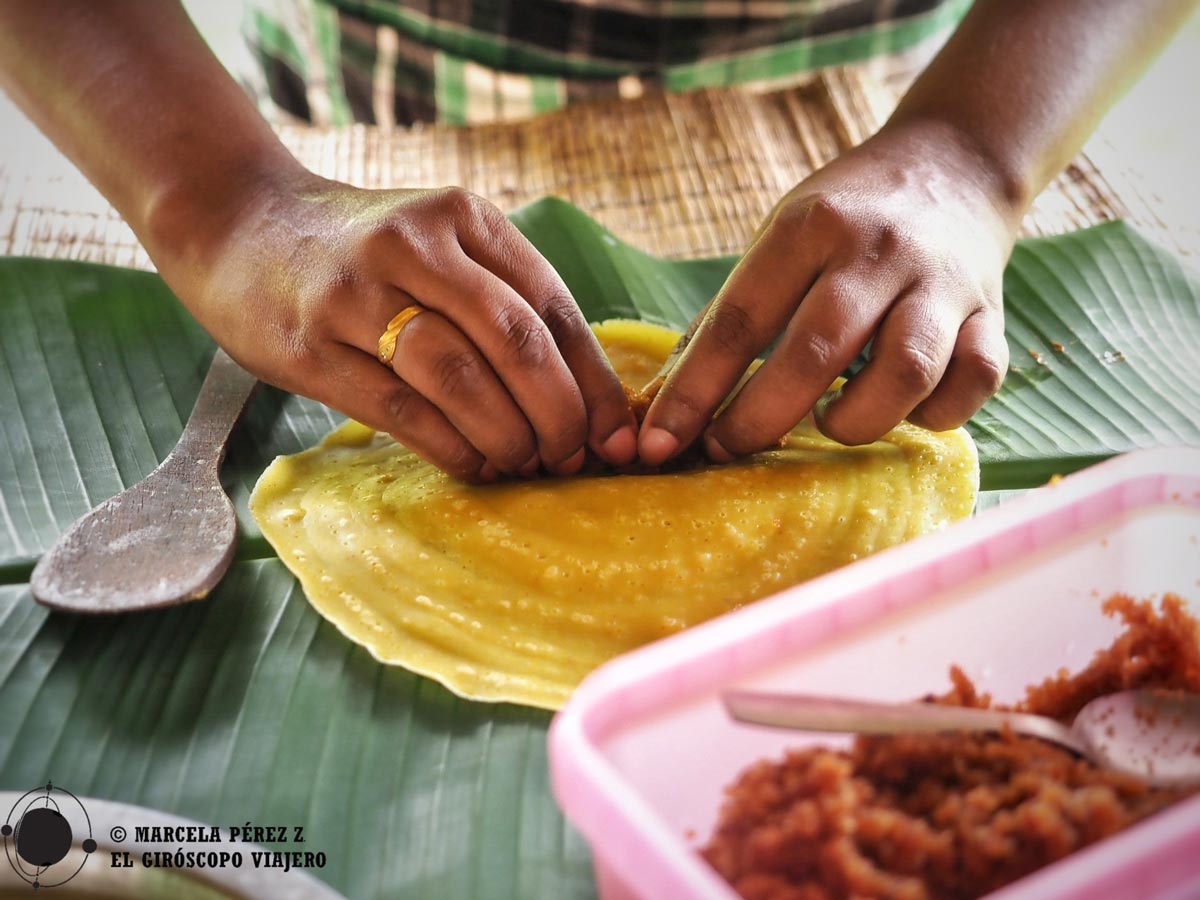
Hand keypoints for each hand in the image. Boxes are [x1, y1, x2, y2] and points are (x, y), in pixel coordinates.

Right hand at [172, 173, 637, 480]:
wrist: (237, 225)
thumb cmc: (362, 250)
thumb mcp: (437, 242)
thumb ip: (501, 297)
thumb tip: (582, 396)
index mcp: (461, 216)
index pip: (551, 304)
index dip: (593, 378)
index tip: (617, 432)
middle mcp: (412, 245)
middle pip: (516, 341)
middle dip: (560, 413)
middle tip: (574, 457)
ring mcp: (356, 295)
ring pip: (461, 380)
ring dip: (509, 436)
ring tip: (527, 463)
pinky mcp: (312, 348)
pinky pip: (402, 412)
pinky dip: (452, 449)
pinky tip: (476, 466)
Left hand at [638, 122, 1019, 464]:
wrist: (956, 162)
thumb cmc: (847, 215)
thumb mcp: (780, 236)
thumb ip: (732, 314)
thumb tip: (664, 400)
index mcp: (810, 228)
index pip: (740, 320)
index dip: (695, 390)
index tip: (658, 443)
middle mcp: (876, 252)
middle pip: (815, 353)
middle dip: (759, 419)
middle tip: (727, 448)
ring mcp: (941, 282)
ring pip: (905, 372)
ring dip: (857, 419)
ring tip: (829, 421)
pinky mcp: (993, 312)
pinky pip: (975, 381)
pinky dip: (937, 413)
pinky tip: (904, 410)